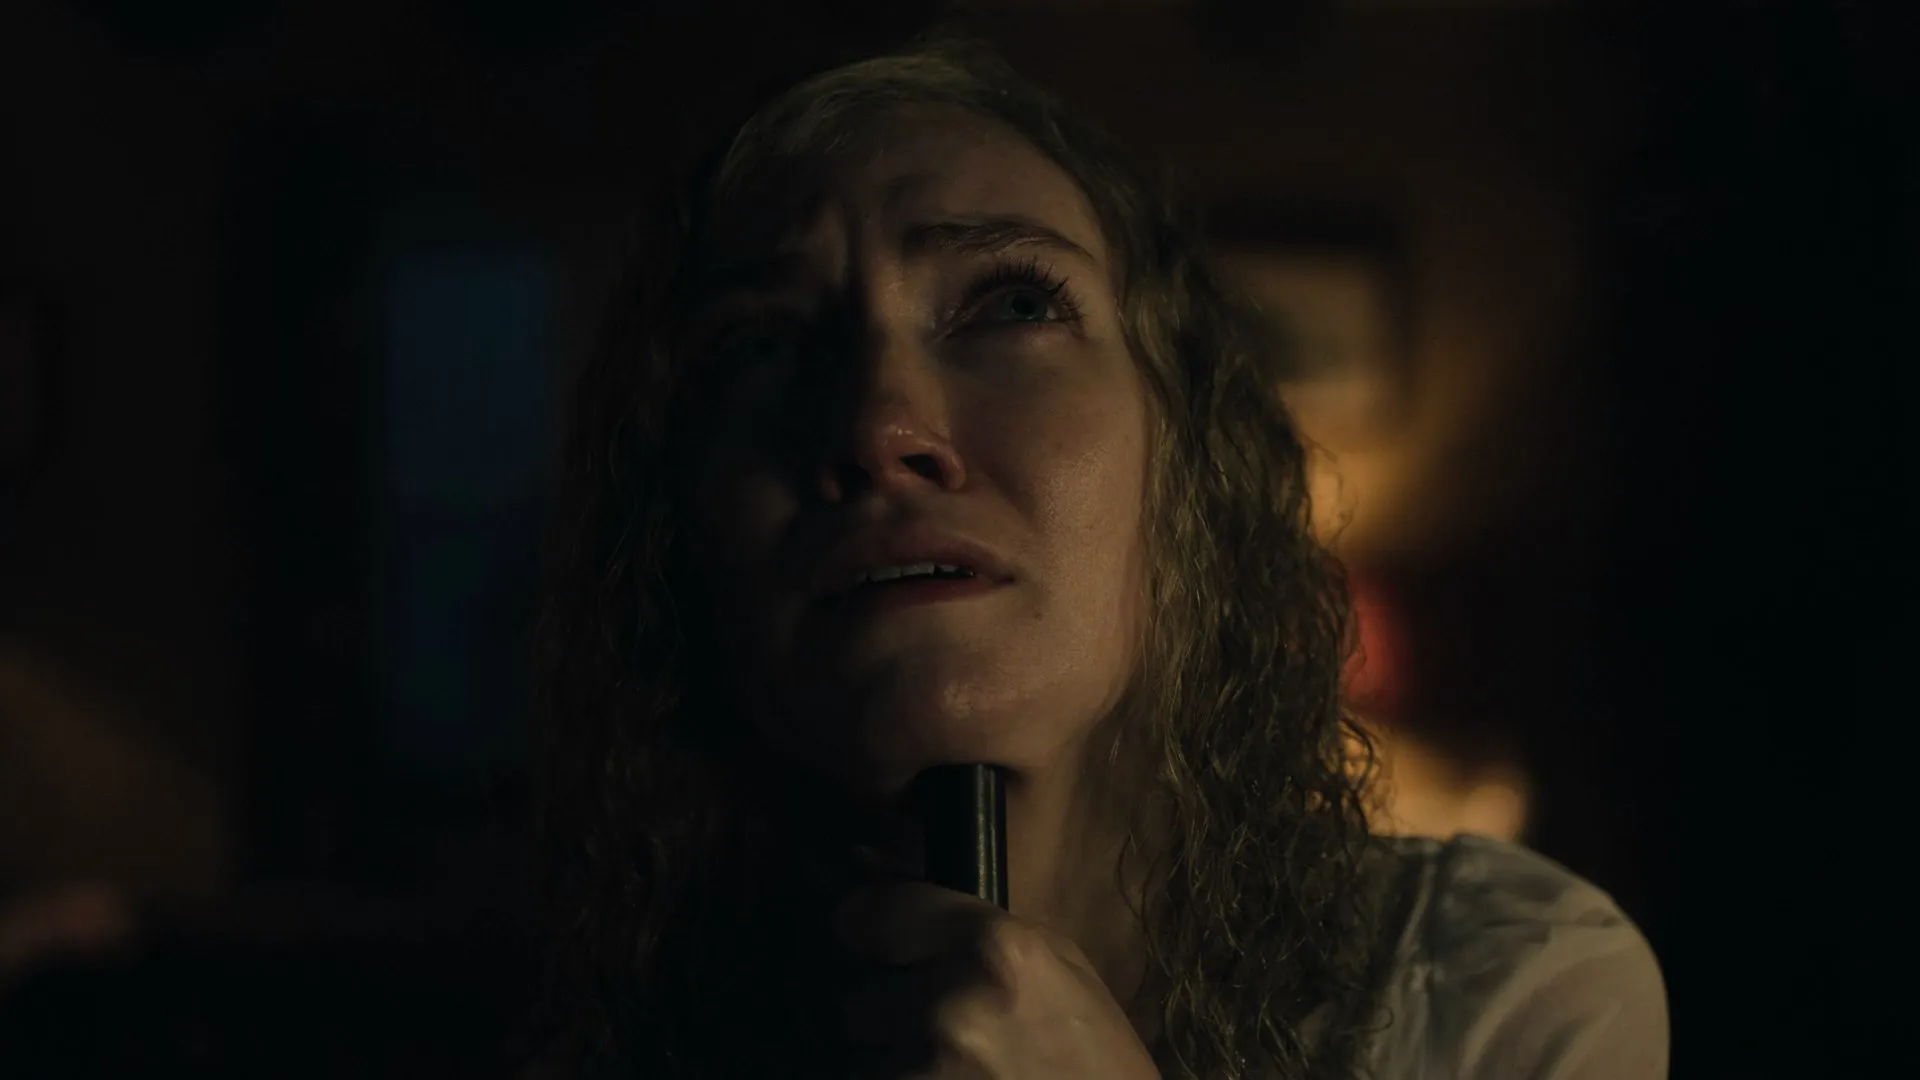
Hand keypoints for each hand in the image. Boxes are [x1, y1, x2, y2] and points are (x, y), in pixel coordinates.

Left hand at [833, 881, 1160, 1078]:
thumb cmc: (1094, 1059)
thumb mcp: (1060, 967)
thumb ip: (970, 926)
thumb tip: (879, 884)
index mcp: (994, 948)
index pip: (874, 914)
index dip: (870, 930)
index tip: (878, 946)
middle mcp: (948, 1005)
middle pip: (858, 996)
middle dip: (890, 1012)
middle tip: (944, 1033)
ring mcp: (922, 1070)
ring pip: (862, 1054)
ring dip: (893, 1061)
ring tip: (954, 1072)